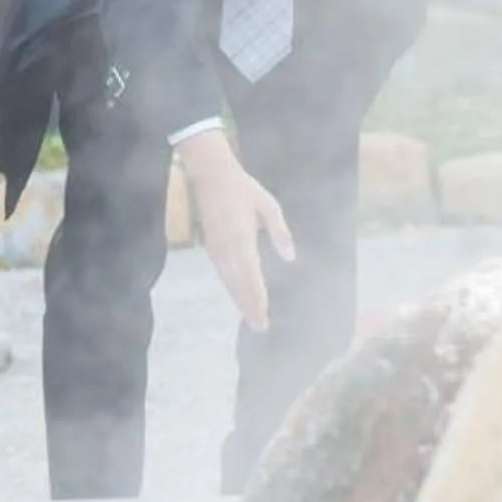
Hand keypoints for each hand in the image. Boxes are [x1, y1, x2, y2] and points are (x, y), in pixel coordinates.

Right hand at [178, 137, 293, 332]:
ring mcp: (216, 248)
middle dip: (249, 306)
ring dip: (239, 300)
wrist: (211, 175)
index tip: (265, 313)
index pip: (251, 273)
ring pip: (228, 280)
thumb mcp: (268, 205)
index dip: (258, 295)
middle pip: (238, 283)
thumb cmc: (244, 189)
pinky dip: (230, 288)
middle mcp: (227, 247)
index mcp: (242, 237)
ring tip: (250, 318)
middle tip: (259, 326)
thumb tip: (290, 258)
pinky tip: (236, 296)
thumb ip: (279, 232)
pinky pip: (221, 273)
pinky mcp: (211, 246)